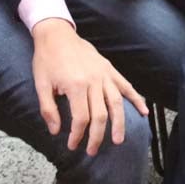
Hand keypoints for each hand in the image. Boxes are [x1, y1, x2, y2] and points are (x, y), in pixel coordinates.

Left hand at [31, 19, 147, 154]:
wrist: (55, 33)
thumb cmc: (46, 59)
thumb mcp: (41, 84)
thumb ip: (48, 109)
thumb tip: (55, 131)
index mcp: (75, 85)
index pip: (81, 118)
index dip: (77, 135)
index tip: (73, 145)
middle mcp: (93, 81)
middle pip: (100, 115)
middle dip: (97, 136)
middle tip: (92, 151)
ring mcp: (103, 74)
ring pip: (116, 103)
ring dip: (119, 123)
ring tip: (119, 140)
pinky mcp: (109, 69)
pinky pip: (126, 85)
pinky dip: (136, 98)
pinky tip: (144, 112)